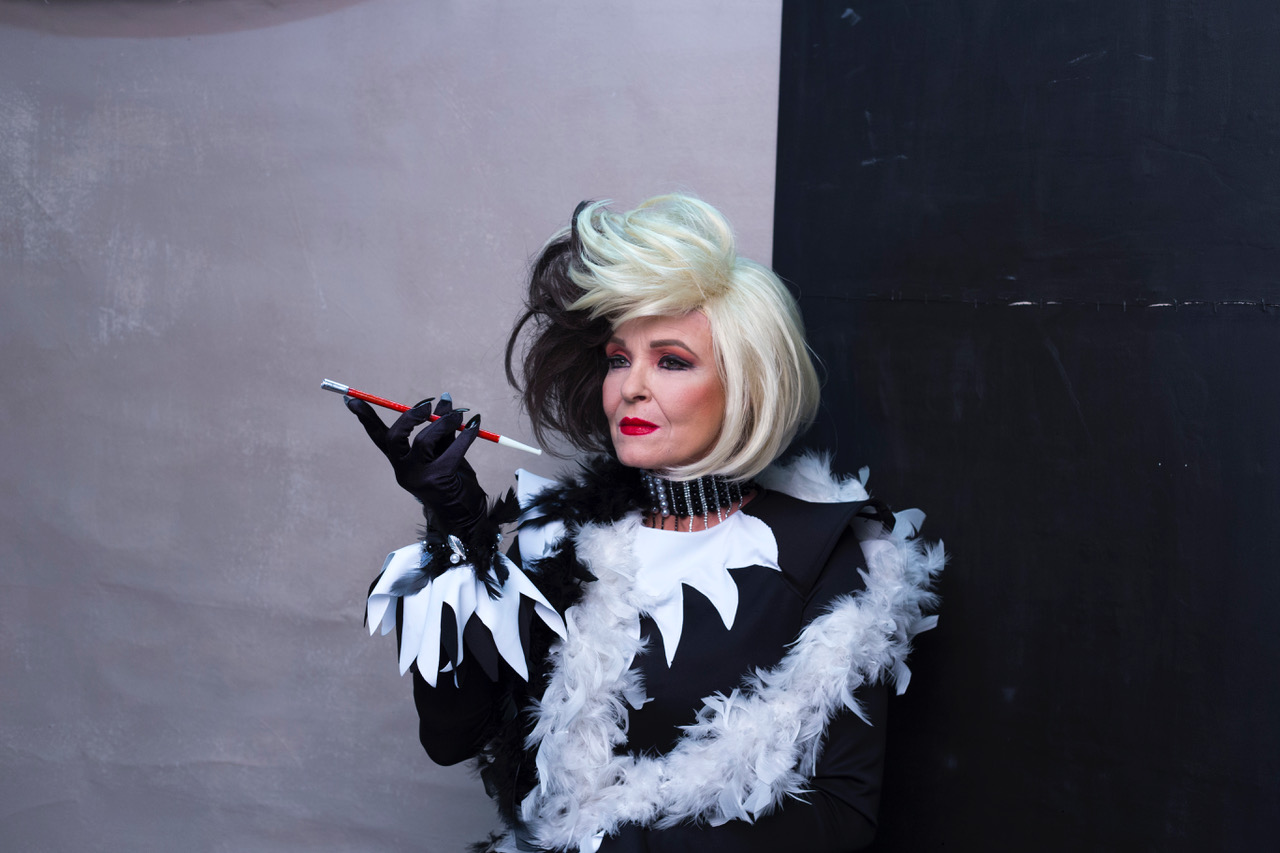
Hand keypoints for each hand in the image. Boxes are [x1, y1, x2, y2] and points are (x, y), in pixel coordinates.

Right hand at [346, 394, 488, 534]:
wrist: (465, 514)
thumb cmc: (453, 479)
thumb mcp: (444, 449)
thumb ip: (441, 426)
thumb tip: (444, 397)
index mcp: (400, 461)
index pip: (378, 437)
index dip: (366, 418)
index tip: (352, 399)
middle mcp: (403, 471)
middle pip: (394, 439)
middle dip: (409, 417)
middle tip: (427, 405)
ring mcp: (418, 478)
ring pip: (423, 442)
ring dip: (443, 423)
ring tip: (459, 415)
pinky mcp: (438, 481)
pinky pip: (450, 452)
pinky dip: (465, 437)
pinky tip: (475, 427)